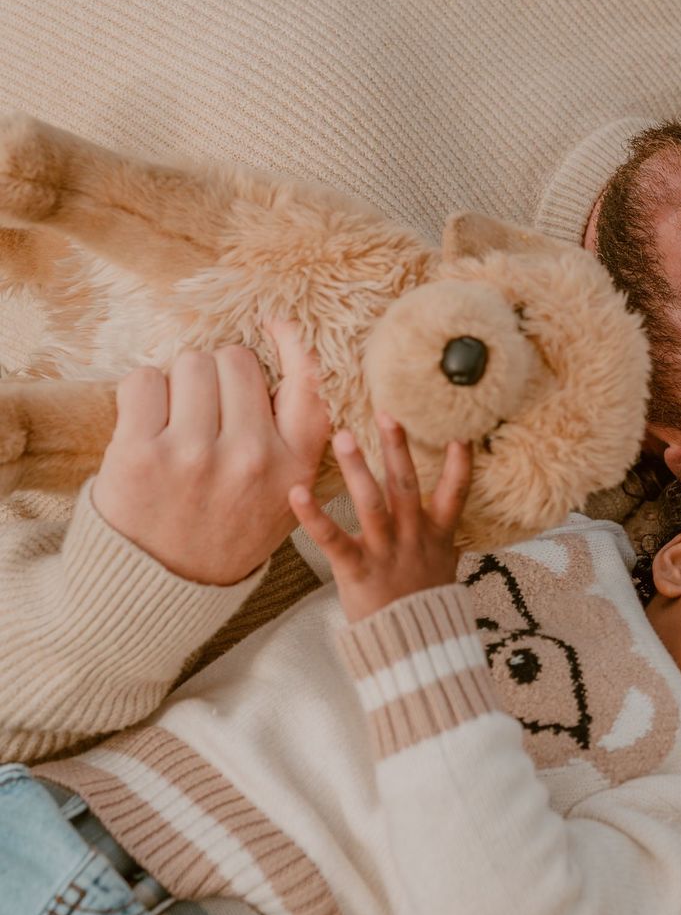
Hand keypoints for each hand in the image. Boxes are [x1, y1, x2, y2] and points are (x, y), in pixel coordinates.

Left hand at [92, 322, 329, 585]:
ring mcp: (195, 455)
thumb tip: (284, 357)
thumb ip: (293, 439)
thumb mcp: (283, 496)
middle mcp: (250, 457)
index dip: (291, 342)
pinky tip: (144, 424)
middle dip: (217, 375)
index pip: (306, 382)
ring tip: (174, 422)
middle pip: (236, 360)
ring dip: (178, 383)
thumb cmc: (221, 533)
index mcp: (292, 466)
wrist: (158, 591)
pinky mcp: (140, 455)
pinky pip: (144, 381)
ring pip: (190, 363)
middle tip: (202, 411)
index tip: (274, 323)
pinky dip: (142, 393)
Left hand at [289, 415, 471, 624]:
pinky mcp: (358, 571)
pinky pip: (333, 540)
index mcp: (437, 535)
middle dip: (396, 448)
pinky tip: (297, 493)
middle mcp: (413, 538)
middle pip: (406, 486)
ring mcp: (386, 553)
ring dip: (357, 469)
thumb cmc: (424, 602)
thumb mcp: (444, 564)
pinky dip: (314, 516)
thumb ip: (442, 532)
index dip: (459, 464)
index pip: (454, 493)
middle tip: (385, 412)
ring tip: (343, 436)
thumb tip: (449, 505)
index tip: (459, 432)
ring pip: (372, 504)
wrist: (416, 651)